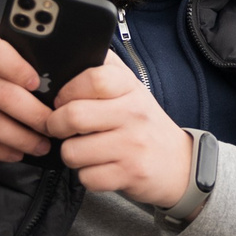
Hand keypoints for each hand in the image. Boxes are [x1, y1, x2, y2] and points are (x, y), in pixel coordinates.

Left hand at [46, 56, 192, 206]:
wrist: (179, 163)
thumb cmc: (143, 124)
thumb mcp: (130, 89)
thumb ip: (101, 69)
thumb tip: (64, 58)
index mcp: (130, 87)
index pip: (93, 78)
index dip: (67, 90)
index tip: (63, 100)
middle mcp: (133, 114)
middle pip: (74, 115)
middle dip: (55, 125)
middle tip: (61, 128)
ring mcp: (132, 145)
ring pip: (73, 151)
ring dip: (71, 154)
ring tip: (85, 149)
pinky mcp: (130, 174)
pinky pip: (87, 177)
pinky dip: (88, 175)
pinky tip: (100, 167)